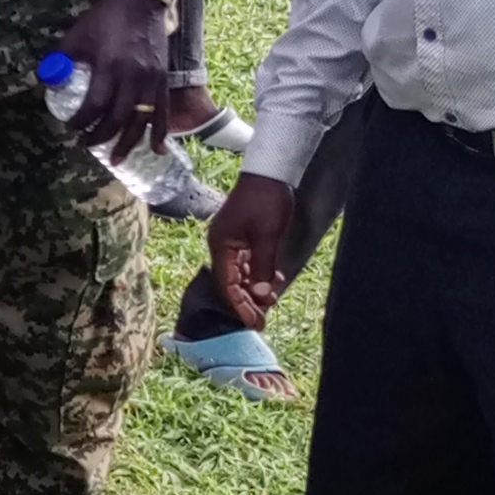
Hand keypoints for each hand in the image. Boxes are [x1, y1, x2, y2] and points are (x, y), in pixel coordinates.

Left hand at [58, 0, 172, 150]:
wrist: (140, 2)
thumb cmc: (105, 19)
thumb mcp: (76, 36)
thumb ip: (61, 60)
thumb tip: (47, 84)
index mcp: (110, 66)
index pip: (94, 105)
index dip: (81, 121)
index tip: (71, 127)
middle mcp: (133, 77)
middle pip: (117, 118)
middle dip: (100, 137)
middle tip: (86, 144)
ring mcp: (151, 80)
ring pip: (141, 120)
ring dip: (128, 143)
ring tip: (116, 160)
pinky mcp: (163, 80)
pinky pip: (163, 112)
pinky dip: (160, 133)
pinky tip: (157, 150)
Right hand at [207, 170, 299, 329]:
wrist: (269, 172)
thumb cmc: (266, 201)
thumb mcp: (267, 235)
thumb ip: (262, 266)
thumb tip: (259, 293)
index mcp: (221, 246)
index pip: (227, 285)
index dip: (241, 306)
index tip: (255, 323)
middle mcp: (221, 246)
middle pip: (231, 283)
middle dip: (247, 301)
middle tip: (264, 319)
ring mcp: (230, 241)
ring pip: (239, 274)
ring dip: (254, 288)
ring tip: (271, 300)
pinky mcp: (241, 237)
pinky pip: (246, 262)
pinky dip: (257, 274)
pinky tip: (273, 279)